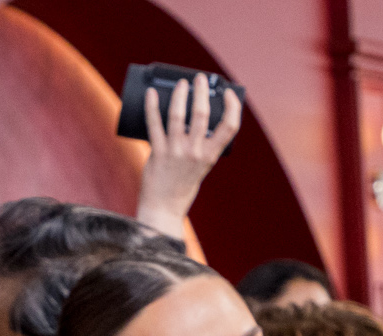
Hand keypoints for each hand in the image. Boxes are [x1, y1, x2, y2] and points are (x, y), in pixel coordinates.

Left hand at [136, 73, 241, 241]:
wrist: (162, 209)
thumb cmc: (181, 187)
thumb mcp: (200, 167)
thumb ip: (200, 147)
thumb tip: (193, 120)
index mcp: (210, 156)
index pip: (230, 127)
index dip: (232, 106)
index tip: (229, 93)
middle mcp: (194, 152)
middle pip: (202, 114)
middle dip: (201, 92)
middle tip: (199, 79)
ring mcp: (175, 152)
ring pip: (177, 116)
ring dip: (179, 95)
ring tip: (180, 83)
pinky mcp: (157, 153)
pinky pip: (154, 125)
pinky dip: (151, 107)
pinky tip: (151, 94)